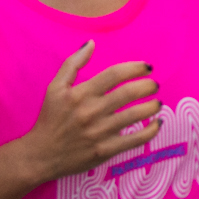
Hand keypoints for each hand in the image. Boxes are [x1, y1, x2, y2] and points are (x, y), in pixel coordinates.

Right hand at [18, 43, 160, 183]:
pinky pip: (136, 139)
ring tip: (157, 102)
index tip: (147, 67)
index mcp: (81, 94)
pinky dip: (151, 130)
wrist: (41, 154)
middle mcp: (92, 111)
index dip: (135, 68)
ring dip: (152, 106)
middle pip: (129, 93)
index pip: (115, 74)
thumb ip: (73, 63)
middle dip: (148, 86)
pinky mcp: (106, 150)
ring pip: (136, 115)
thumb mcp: (55, 88)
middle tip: (154, 85)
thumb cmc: (50, 118)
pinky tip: (157, 123)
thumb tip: (91, 43)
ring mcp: (100, 132)